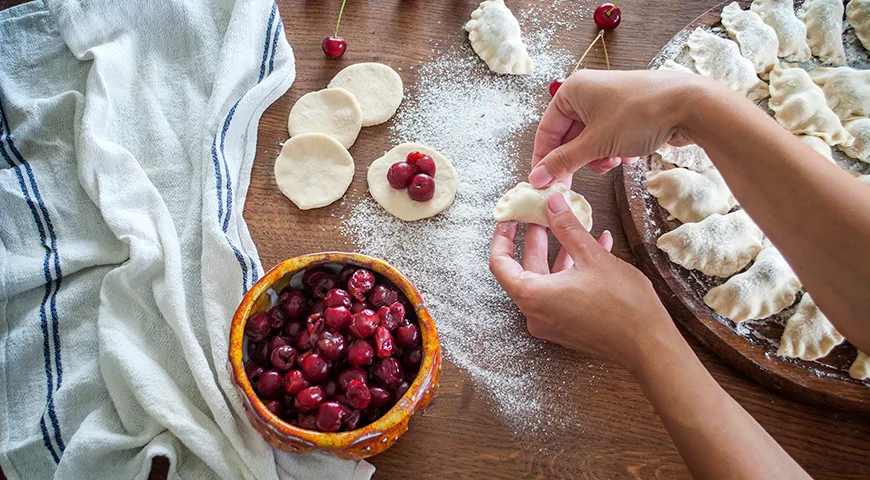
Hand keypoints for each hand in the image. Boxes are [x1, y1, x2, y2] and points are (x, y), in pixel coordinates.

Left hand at [489, 193, 677, 369]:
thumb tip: (553, 204)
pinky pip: (561, 293)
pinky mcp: (569, 327)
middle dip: (536, 239)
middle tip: (543, 215)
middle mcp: (536, 313)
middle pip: (524, 270)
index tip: (511, 218)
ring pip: (547, 280)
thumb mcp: (592, 257)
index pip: (500, 263)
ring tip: (572, 226)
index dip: (503, 237)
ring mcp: (552, 323)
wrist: (649, 344)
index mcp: (532, 296)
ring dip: (559, 252)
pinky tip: (596, 247)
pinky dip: (572, 271)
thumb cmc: (622, 304)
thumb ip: (567, 227)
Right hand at [529, 69, 707, 187]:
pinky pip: (608, 138)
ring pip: (590, 141)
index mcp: (573, 91)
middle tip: (572, 185)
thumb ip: (564, 162)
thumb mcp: (596, 143)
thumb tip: (538, 177)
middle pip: (568, 137)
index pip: (547, 130)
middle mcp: (588, 93)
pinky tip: (628, 154)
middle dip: (577, 160)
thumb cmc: (640, 114)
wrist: (689, 105)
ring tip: (611, 162)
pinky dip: (614, 151)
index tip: (541, 182)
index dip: (543, 159)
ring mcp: (609, 102)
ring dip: (597, 158)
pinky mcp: (627, 113)